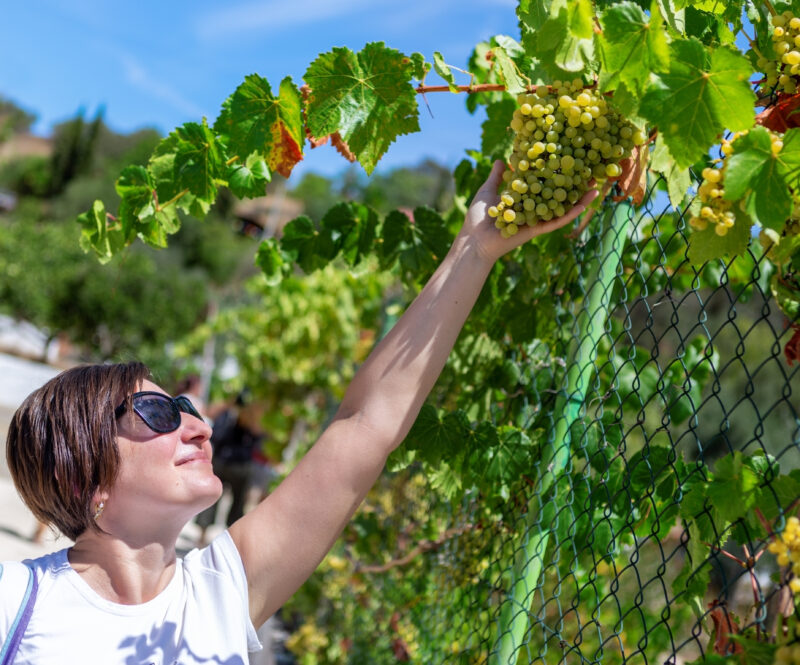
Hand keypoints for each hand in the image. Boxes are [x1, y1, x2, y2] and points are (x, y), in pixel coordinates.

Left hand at [458, 160, 600, 262]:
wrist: (473, 240)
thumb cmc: (477, 218)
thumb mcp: (488, 192)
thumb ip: (497, 178)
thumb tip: (500, 160)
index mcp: (524, 200)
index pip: (544, 185)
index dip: (556, 174)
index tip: (569, 160)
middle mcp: (533, 210)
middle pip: (558, 196)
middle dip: (575, 185)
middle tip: (591, 172)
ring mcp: (537, 220)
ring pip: (563, 209)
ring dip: (581, 199)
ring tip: (598, 186)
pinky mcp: (538, 230)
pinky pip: (558, 220)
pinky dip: (572, 212)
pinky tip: (586, 202)